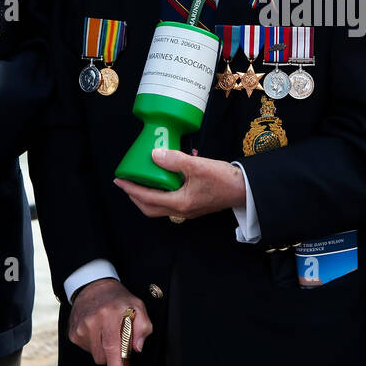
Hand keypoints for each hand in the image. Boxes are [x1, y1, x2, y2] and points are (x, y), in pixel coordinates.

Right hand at [68, 278, 151, 365]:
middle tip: (118, 340)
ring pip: (94, 354)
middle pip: (102, 356)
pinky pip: (87, 349)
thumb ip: (143, 327)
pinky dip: (94, 344)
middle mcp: (92, 321)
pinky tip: (97, 330)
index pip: (112, 346)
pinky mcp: (73, 333)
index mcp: (109, 314)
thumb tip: (137, 347)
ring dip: (103, 348)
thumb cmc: (118, 299)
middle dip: (112, 355)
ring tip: (106, 331)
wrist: (94, 286)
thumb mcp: (137, 306)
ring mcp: (80, 327)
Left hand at [113, 148, 246, 219]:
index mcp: (179, 203)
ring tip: (143, 179)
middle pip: (150, 208)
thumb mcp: (198, 165)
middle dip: (136, 196)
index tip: (120, 180)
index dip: (131, 189)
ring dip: (148, 195)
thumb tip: (155, 155)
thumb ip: (175, 160)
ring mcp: (188, 209)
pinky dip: (163, 191)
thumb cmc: (224, 180)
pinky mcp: (194, 205)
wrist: (245, 189)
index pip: (147, 198)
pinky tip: (167, 176)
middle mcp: (181, 210)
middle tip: (128, 183)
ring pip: (160, 206)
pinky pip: (171, 201)